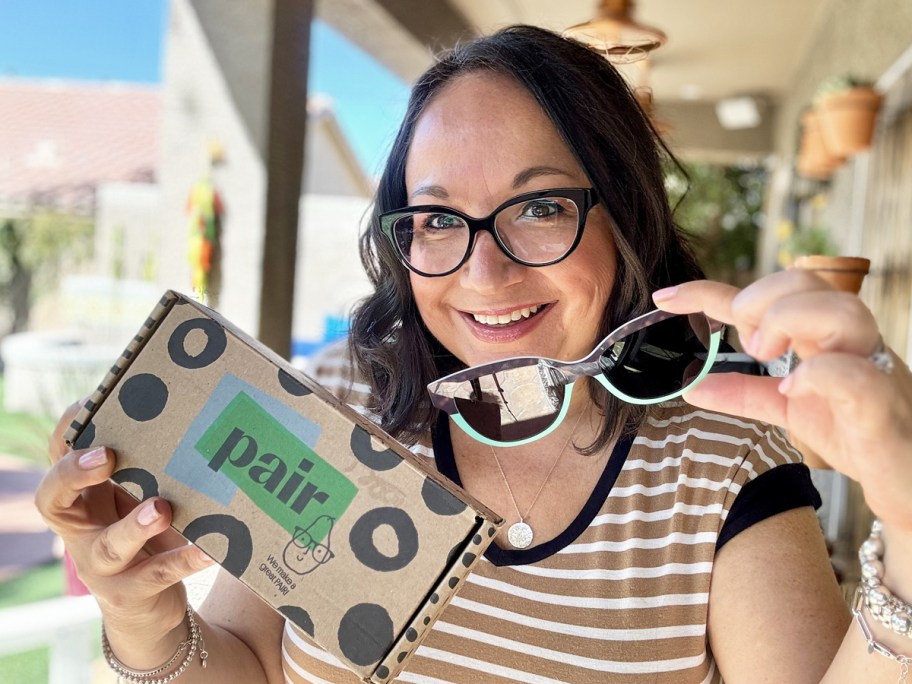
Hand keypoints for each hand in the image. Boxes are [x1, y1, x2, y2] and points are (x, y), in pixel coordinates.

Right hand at [35, 406, 214, 655]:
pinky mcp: (131, 592)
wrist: (148, 606)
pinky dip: (183, 561)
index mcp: (81, 497)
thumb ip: (149, 461)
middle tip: (107, 454)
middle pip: (54, 499)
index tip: (91, 406)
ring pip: (108, 546)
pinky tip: (209, 549)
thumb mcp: (139, 495)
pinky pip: (156, 575)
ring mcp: (101, 565)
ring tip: (161, 507)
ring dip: (134, 526)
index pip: (58, 459)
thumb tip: (186, 401)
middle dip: (74, 475)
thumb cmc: (145, 534)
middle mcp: (81, 529)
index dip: (68, 435)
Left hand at [653, 270, 911, 531]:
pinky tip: (792, 388)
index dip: (711, 292)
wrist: (911, 481)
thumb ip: (744, 393)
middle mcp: (850, 342)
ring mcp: (873, 369)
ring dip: (791, 323)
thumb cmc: (859, 433)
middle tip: (746, 342)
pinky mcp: (885, 408)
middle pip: (810, 284)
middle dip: (764, 300)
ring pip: (845, 312)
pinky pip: (858, 377)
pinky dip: (820, 374)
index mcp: (823, 337)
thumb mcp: (790, 410)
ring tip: (763, 353)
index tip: (663, 298)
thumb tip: (692, 385)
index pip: (766, 297)